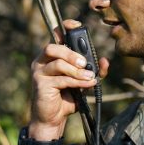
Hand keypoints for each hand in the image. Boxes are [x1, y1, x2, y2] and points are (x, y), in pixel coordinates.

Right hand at [29, 19, 109, 139]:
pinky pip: (61, 79)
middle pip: (53, 47)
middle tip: (84, 62)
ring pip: (57, 63)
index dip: (65, 28)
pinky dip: (77, 81)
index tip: (76, 26)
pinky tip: (87, 84)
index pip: (55, 35)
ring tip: (89, 76)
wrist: (53, 119)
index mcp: (52, 56)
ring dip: (76, 70)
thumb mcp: (82, 81)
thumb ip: (93, 71)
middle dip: (71, 53)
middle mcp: (42, 61)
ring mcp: (39, 72)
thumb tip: (104, 61)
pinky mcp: (40, 84)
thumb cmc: (66, 98)